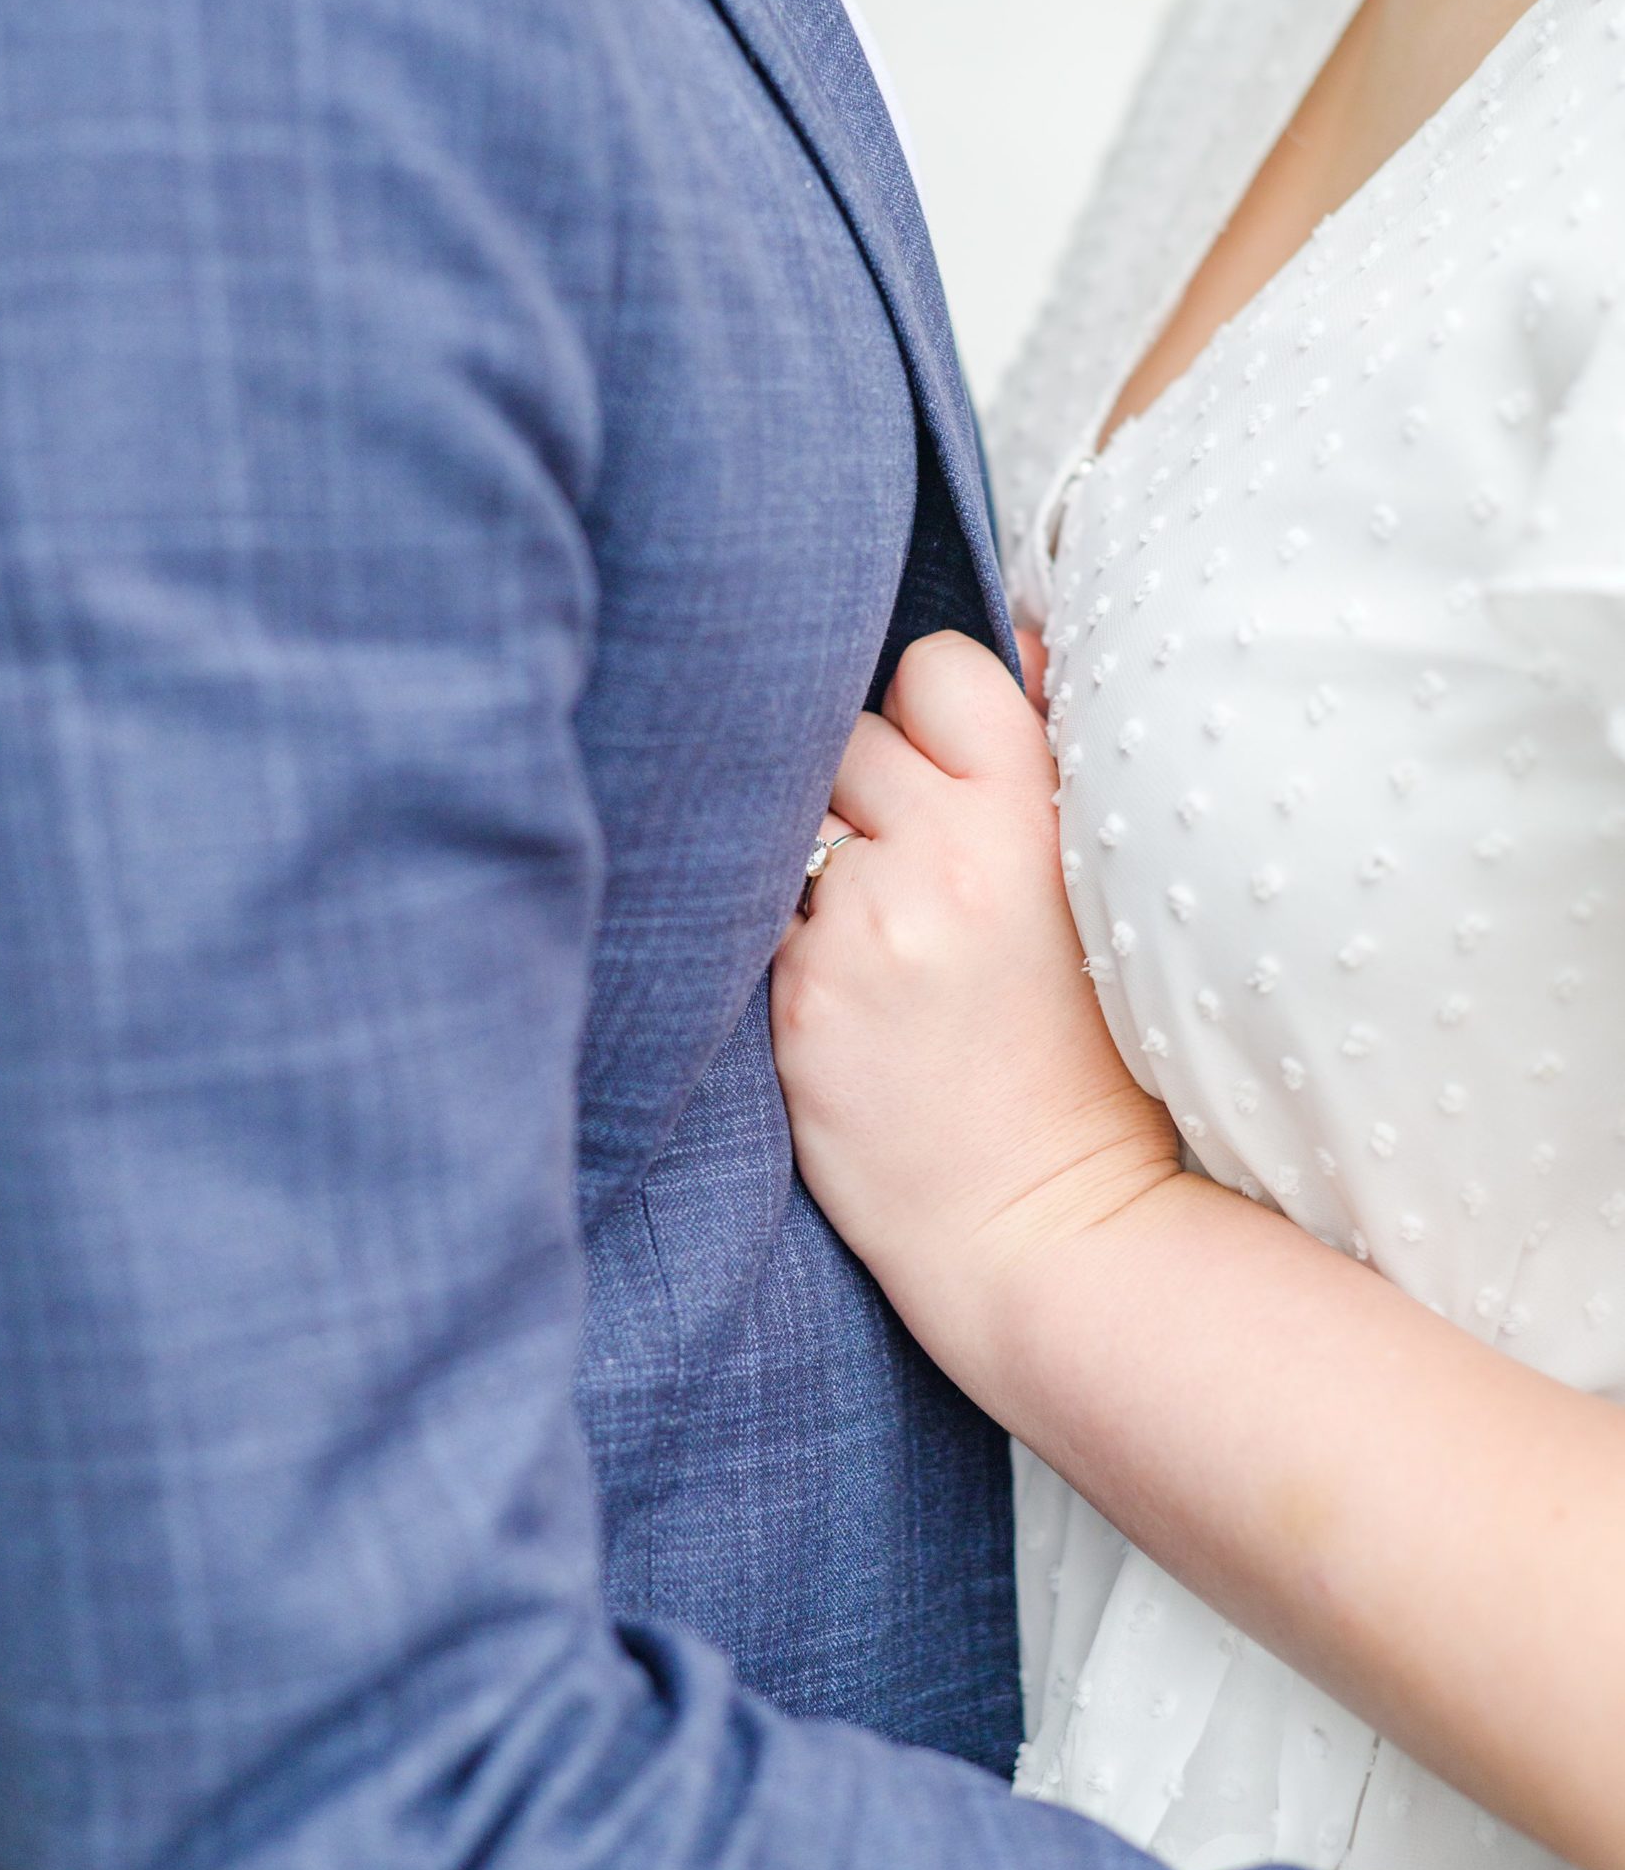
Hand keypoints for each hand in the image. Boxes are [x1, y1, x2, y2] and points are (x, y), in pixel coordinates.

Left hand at [772, 633, 1178, 1371]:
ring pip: (794, 819)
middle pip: (850, 737)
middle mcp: (945, 856)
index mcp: (1036, 816)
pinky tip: (848, 998)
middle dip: (873, 794)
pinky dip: (792, 941)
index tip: (953, 784)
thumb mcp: (1106, 895)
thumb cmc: (1086, 1060)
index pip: (933, 668)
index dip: (934, 720)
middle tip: (920, 883)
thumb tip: (1016, 642)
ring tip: (884, 943)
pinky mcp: (799, 995)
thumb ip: (1053, 764)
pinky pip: (763, 912)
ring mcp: (863, 926)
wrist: (1043, 1227)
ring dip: (822, 864)